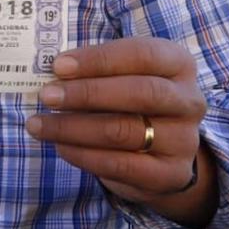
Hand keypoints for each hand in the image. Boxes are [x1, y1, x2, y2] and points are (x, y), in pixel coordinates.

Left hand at [25, 37, 211, 220]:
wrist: (163, 152)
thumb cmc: (133, 102)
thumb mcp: (124, 76)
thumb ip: (97, 70)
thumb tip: (53, 72)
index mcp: (179, 65)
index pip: (142, 54)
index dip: (99, 59)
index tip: (58, 65)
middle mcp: (189, 101)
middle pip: (140, 93)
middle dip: (87, 93)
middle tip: (47, 95)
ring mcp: (183, 140)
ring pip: (124, 131)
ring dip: (74, 127)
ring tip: (39, 124)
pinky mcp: (170, 173)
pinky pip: (120, 164)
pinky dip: (83, 155)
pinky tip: (60, 146)